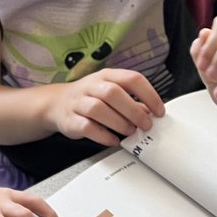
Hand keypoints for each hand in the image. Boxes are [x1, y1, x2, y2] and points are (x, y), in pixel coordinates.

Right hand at [46, 68, 164, 145]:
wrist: (57, 104)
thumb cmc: (90, 98)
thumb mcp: (111, 92)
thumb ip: (131, 101)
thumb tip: (152, 113)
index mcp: (106, 76)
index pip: (132, 78)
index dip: (149, 94)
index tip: (159, 111)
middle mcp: (92, 86)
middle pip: (114, 93)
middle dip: (134, 110)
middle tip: (146, 125)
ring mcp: (79, 102)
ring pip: (99, 109)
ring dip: (119, 123)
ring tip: (130, 132)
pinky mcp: (71, 120)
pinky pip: (87, 127)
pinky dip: (103, 136)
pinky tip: (113, 140)